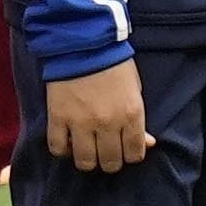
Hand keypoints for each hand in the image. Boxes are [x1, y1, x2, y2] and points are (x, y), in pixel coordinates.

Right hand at [43, 57, 148, 174]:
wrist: (84, 43)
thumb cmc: (114, 64)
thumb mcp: (135, 91)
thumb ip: (139, 120)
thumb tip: (147, 143)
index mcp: (131, 115)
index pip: (135, 154)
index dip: (131, 156)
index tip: (125, 151)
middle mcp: (108, 123)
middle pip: (110, 162)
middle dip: (110, 162)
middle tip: (106, 153)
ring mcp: (81, 122)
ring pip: (85, 161)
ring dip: (87, 161)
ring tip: (86, 151)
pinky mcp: (58, 117)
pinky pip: (58, 147)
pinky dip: (62, 150)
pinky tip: (67, 143)